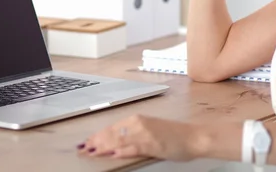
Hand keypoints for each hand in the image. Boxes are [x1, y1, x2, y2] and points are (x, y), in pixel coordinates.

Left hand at [77, 114, 201, 161]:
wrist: (194, 137)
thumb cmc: (174, 136)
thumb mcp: (150, 133)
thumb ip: (133, 138)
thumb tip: (115, 145)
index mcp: (137, 120)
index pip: (112, 128)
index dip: (97, 136)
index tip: (85, 143)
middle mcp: (138, 123)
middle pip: (112, 134)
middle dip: (95, 142)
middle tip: (81, 149)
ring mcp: (145, 133)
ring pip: (119, 140)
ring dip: (103, 146)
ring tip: (90, 152)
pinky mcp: (152, 143)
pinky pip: (133, 147)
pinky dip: (121, 150)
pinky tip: (111, 154)